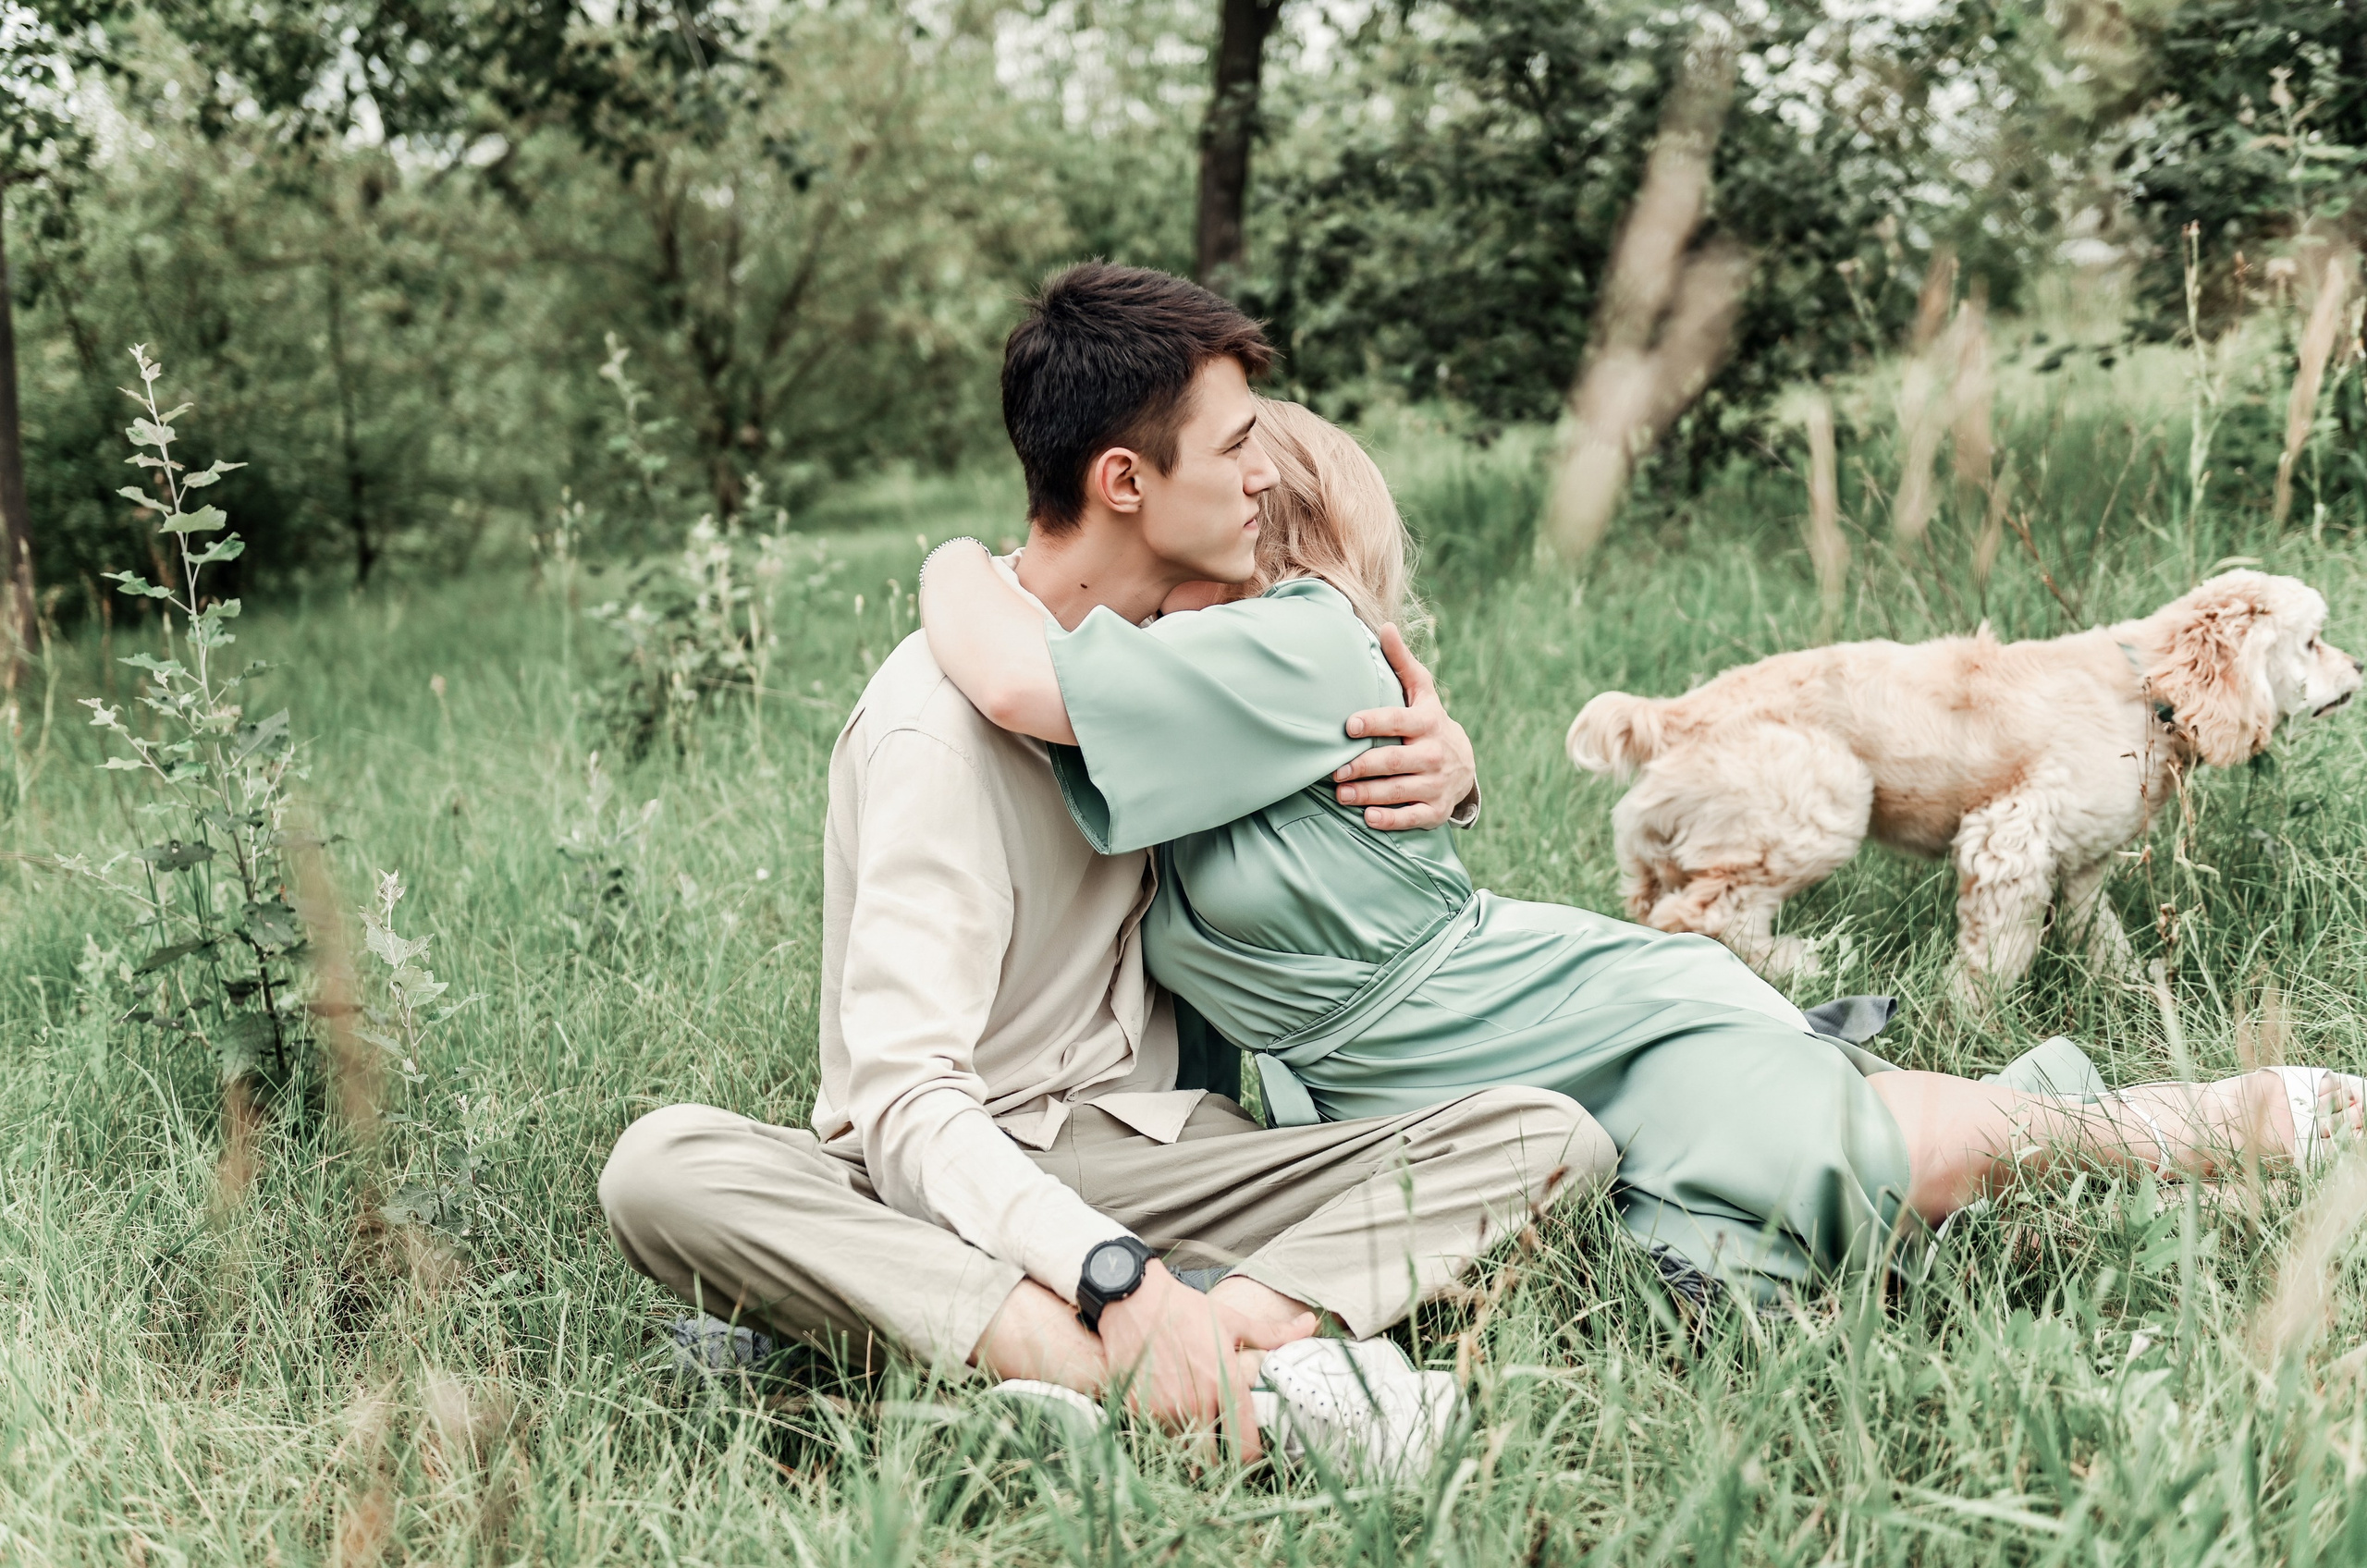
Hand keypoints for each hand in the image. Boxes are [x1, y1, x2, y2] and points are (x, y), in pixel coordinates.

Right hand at [1096, 1262, 1308, 1459]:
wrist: (1133, 1298)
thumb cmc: (1186, 1308)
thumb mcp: (1232, 1319)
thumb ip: (1273, 1333)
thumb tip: (1310, 1323)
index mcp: (1225, 1382)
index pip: (1245, 1444)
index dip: (1251, 1457)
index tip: (1250, 1453)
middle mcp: (1196, 1401)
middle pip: (1213, 1462)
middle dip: (1219, 1463)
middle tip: (1221, 1452)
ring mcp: (1163, 1409)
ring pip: (1182, 1452)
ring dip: (1190, 1449)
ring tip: (1195, 1435)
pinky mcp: (1137, 1409)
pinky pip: (1155, 1437)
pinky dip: (1164, 1435)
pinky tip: (1168, 1418)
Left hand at [1334, 624, 1477, 829]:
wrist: (1463, 763)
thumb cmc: (1427, 722)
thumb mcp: (1421, 692)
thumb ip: (1401, 663)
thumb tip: (1385, 627)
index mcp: (1427, 722)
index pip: (1398, 721)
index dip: (1374, 723)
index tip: (1348, 726)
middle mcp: (1433, 753)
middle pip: (1394, 761)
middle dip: (1362, 767)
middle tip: (1334, 770)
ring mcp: (1436, 784)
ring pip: (1398, 791)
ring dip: (1367, 794)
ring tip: (1341, 793)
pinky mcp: (1435, 810)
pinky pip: (1411, 817)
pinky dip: (1390, 819)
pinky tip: (1368, 817)